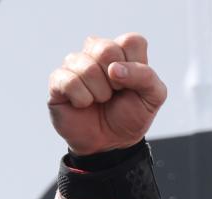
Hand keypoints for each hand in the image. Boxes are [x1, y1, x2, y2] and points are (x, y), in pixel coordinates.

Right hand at [48, 34, 166, 154]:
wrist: (110, 144)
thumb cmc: (130, 116)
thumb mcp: (153, 98)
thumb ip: (146, 77)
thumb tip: (114, 69)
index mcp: (121, 51)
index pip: (130, 42)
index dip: (134, 67)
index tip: (131, 85)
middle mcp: (96, 52)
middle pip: (106, 49)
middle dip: (116, 81)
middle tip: (114, 93)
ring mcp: (75, 65)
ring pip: (88, 67)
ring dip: (100, 93)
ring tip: (100, 100)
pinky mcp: (58, 80)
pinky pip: (70, 81)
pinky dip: (82, 99)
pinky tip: (83, 104)